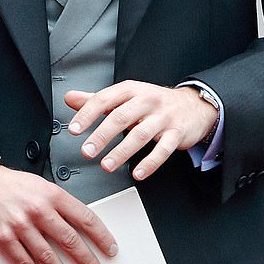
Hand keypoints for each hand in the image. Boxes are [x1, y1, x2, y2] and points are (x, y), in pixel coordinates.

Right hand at [0, 166, 117, 263]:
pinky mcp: (4, 238)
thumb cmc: (12, 184)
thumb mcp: (42, 186)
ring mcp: (21, 225)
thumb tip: (81, 226)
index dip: (101, 236)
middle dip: (87, 260)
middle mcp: (38, 209)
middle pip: (69, 240)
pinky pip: (24, 262)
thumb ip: (60, 204)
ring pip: (48, 255)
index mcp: (52, 194)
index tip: (110, 249)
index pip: (85, 217)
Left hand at [65, 81, 217, 180]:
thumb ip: (98, 100)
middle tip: (87, 151)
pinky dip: (150, 163)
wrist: (192, 105)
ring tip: (106, 165)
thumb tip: (70, 98)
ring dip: (122, 152)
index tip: (75, 130)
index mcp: (130, 90)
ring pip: (140, 134)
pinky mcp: (176, 133)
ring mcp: (163, 117)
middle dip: (101, 135)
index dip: (87, 114)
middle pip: (121, 117)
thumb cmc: (153, 102)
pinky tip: (137, 173)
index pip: (104, 99)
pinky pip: (163, 150)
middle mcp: (146, 101)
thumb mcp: (125, 96)